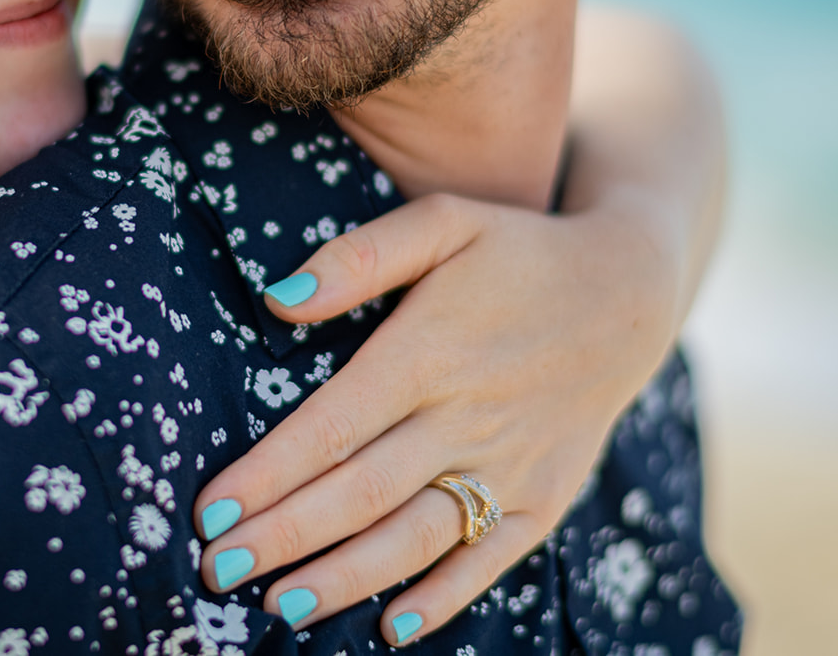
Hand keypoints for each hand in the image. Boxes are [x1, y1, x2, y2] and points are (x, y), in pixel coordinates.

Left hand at [191, 191, 682, 642]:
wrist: (629, 291)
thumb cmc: (517, 251)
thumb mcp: (443, 223)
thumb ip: (359, 257)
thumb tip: (278, 300)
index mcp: (427, 352)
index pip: (330, 428)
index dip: (265, 475)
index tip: (208, 510)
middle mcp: (466, 417)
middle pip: (359, 493)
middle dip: (282, 537)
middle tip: (216, 569)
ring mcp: (510, 464)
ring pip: (416, 536)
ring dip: (346, 577)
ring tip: (281, 607)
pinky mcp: (546, 496)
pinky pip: (490, 558)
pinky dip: (443, 598)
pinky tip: (391, 627)